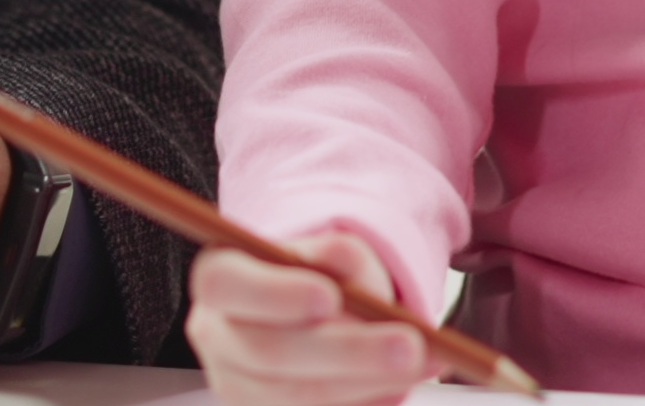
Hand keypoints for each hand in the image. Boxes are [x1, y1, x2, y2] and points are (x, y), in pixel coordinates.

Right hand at [187, 233, 429, 405]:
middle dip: (346, 351)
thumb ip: (342, 257)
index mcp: (219, 279)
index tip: (329, 296)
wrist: (314, 319)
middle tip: (409, 346)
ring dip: (367, 382)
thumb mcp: (331, 253)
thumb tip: (359, 282)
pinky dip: (365, 404)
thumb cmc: (321, 277)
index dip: (274, 293)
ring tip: (426, 363)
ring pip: (297, 395)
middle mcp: (218, 338)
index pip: (225, 284)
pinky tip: (397, 387)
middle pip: (268, 351)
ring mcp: (238, 389)